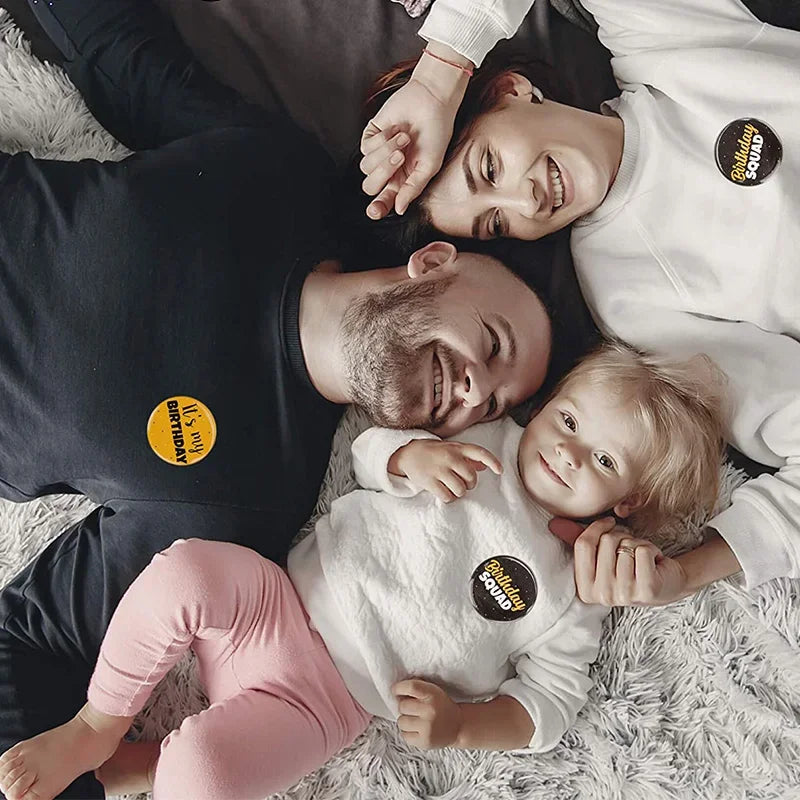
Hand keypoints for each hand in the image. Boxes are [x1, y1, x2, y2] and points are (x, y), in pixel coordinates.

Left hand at [360, 46, 470, 217]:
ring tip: (404, 139)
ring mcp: (378, 154)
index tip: (374, 211)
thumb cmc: (436, 133)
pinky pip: (366, 147)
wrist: (431, 101)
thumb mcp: (429, 166)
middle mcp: (388, 170)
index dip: (377, 208)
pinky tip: (396, 130)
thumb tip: (399, 209)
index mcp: (402, 181)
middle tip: (400, 157)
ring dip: (385, 152)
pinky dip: (382, 139)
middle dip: (383, 173)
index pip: (384, 200)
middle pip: (370, 185)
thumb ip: (413, 188)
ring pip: (366, 166)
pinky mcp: (371, 136)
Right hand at [390, 439, 501, 501]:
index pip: (480, 453)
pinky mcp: (429, 481)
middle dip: (470, 484)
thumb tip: (485, 466)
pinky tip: (444, 492)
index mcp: (458, 448)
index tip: (500, 471)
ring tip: (452, 488)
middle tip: (462, 483)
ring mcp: (439, 469)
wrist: (408, 453)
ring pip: (460, 490)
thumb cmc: (435, 452)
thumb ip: (469, 457)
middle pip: (471, 478)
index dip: (493, 462)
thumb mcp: (452, 449)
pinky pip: (447, 496)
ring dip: (459, 492)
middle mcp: (450, 457)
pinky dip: (448, 498)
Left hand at [393, 679, 461, 748]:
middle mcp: (430, 710)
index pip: (411, 687)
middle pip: (402, 705)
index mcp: (432, 694)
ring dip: (405, 720)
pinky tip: (417, 730)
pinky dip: (407, 732)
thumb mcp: (433, 691)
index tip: (395, 690)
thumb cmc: (441, 707)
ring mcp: (427, 727)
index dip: (399, 688)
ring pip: (401, 721)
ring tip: (415, 720)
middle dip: (404, 707)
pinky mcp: (424, 741)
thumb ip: (417, 688)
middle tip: (413, 709)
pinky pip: (404, 735)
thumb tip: (395, 691)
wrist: (458, 726)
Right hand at [549, 517, 689, 606]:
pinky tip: (653, 561)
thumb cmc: (630, 567)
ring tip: (640, 557)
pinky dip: (651, 548)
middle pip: (605, 542)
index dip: (596, 527)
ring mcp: (625, 595)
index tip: (608, 523)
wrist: (666, 584)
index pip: (583, 545)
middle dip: (620, 536)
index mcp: (585, 589)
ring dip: (636, 543)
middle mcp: (602, 595)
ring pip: (625, 545)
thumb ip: (577, 540)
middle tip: (628, 548)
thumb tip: (554, 523)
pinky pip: (642, 550)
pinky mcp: (647, 590)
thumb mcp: (601, 555)